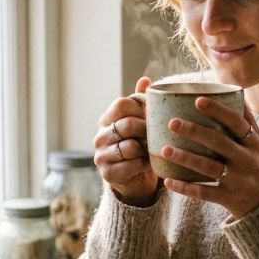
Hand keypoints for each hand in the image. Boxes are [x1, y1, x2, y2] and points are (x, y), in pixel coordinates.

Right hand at [93, 77, 158, 205]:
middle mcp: (99, 137)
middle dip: (146, 129)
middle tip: (159, 133)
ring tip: (154, 149)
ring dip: (146, 149)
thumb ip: (140, 102)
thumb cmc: (138, 145)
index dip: (140, 107)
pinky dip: (144, 164)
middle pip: (126, 125)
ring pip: (129, 146)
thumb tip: (145, 79)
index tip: (152, 115)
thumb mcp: (139, 123)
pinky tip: (149, 163)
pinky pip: (132, 165)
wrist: (134, 178)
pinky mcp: (108, 174)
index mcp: (106, 120)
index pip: (121, 104)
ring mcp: (101, 156)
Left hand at [160, 97, 258, 218]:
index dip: (218, 111)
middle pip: (219, 142)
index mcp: (254, 143)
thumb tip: (234, 91)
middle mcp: (247, 160)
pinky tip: (168, 181)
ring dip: (185, 158)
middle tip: (172, 123)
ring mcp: (238, 180)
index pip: (236, 123)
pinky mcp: (229, 198)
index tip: (197, 100)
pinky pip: (204, 193)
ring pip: (209, 167)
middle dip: (195, 131)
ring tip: (164, 149)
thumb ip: (247, 121)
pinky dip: (185, 188)